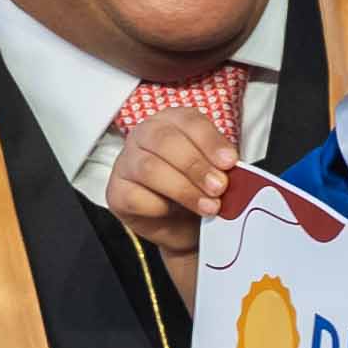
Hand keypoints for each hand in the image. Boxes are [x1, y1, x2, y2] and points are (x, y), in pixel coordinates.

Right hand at [103, 109, 232, 302]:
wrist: (184, 226)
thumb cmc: (199, 190)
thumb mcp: (216, 172)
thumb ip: (221, 167)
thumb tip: (231, 171)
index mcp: (172, 121)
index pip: (189, 122)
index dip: (210, 142)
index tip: (229, 162)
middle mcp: (145, 135)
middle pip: (166, 141)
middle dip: (196, 166)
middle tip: (219, 187)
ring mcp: (126, 162)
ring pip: (150, 168)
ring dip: (183, 189)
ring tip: (208, 206)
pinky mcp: (116, 191)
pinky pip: (135, 196)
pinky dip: (160, 207)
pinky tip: (174, 212)